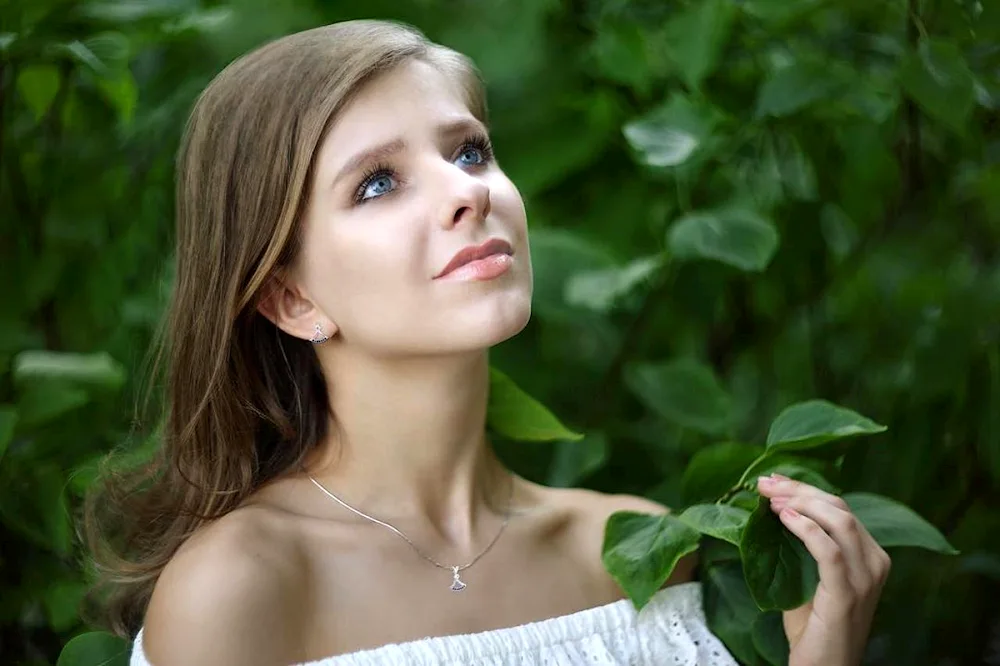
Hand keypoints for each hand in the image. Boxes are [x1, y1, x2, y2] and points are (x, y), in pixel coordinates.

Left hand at [756, 473, 890, 665]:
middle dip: (799, 489)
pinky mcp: (848, 593)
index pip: (840, 508)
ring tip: (770, 498)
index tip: (773, 479)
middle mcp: (875, 562)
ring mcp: (866, 578)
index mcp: (869, 555)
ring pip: (839, 521)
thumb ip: (799, 548)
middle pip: (839, 508)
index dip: (805, 488)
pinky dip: (805, 528)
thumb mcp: (807, 579)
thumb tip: (771, 512)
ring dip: (800, 503)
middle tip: (765, 483)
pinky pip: (829, 550)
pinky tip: (783, 517)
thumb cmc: (813, 628)